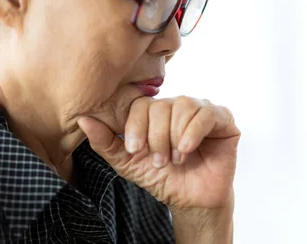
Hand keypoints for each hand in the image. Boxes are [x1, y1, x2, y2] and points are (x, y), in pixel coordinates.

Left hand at [77, 96, 239, 209]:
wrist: (192, 200)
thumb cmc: (163, 179)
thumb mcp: (128, 163)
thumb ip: (105, 142)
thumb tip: (83, 120)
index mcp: (157, 112)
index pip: (142, 104)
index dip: (136, 127)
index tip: (135, 151)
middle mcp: (179, 107)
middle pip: (162, 106)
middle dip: (156, 137)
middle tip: (159, 161)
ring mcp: (202, 111)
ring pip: (183, 107)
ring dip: (175, 137)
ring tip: (176, 158)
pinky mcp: (223, 120)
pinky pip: (206, 113)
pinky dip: (193, 132)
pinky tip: (187, 149)